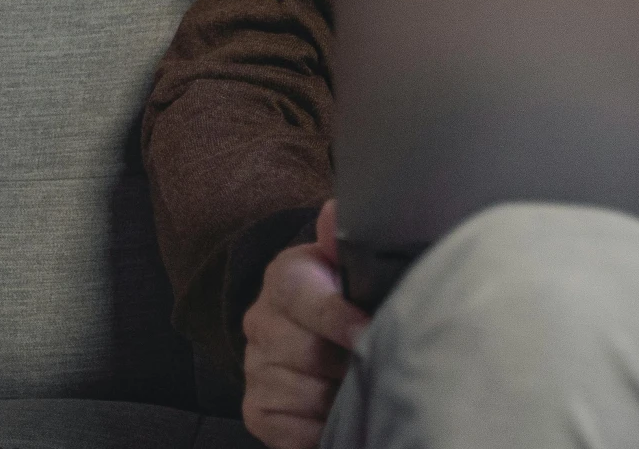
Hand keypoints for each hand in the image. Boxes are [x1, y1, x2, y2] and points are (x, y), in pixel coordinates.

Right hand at [241, 200, 369, 448]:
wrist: (307, 326)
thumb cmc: (341, 293)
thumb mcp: (344, 262)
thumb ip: (343, 241)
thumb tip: (334, 211)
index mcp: (284, 278)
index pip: (311, 302)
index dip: (344, 321)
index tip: (371, 332)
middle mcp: (261, 322)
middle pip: (313, 354)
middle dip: (352, 364)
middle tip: (382, 364)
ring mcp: (255, 368)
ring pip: (308, 394)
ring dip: (343, 398)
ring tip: (368, 388)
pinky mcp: (256, 411)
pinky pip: (293, 430)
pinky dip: (322, 428)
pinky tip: (340, 413)